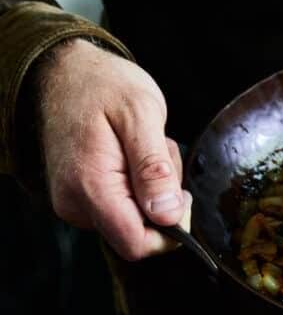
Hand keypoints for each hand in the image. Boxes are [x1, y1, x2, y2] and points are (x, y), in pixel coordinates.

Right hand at [38, 38, 188, 259]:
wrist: (66, 71)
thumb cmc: (104, 86)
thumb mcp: (141, 116)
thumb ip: (154, 168)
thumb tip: (168, 214)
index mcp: (90, 186)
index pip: (135, 243)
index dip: (170, 231)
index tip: (184, 197)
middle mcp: (76, 203)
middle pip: (140, 231)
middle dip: (163, 198)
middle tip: (159, 151)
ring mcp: (76, 201)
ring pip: (136, 217)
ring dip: (154, 186)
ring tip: (144, 144)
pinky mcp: (82, 196)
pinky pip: (125, 204)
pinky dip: (141, 182)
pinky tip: (134, 151)